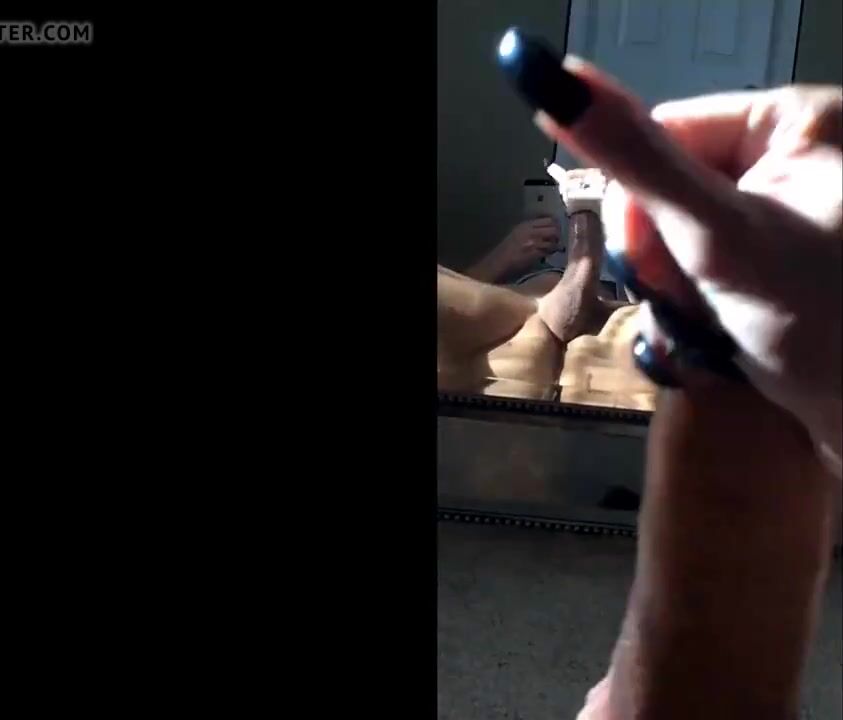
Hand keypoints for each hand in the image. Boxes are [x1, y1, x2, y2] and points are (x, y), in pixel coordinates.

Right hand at [469, 217, 560, 281]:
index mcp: (525, 225)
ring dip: (556, 244)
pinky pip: (549, 250)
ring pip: (554, 239)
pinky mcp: (534, 253)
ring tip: (554, 248)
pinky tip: (549, 255)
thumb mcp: (517, 235)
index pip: (548, 219)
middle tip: (557, 240)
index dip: (556, 224)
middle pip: (554, 227)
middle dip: (558, 234)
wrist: (496, 264)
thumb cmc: (506, 252)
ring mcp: (532, 242)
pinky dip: (551, 252)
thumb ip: (532, 230)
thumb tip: (548, 231)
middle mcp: (529, 231)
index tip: (557, 230)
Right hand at [536, 61, 842, 474]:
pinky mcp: (774, 260)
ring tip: (708, 325)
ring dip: (672, 286)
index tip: (649, 262)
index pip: (665, 131)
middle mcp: (791, 158)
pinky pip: (698, 262)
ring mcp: (782, 214)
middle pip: (668, 188)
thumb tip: (554, 82)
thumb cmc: (818, 324)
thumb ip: (637, 163)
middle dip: (661, 255)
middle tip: (687, 300)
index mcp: (794, 123)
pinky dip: (691, 302)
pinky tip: (714, 331)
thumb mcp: (719, 236)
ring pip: (675, 233)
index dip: (638, 200)